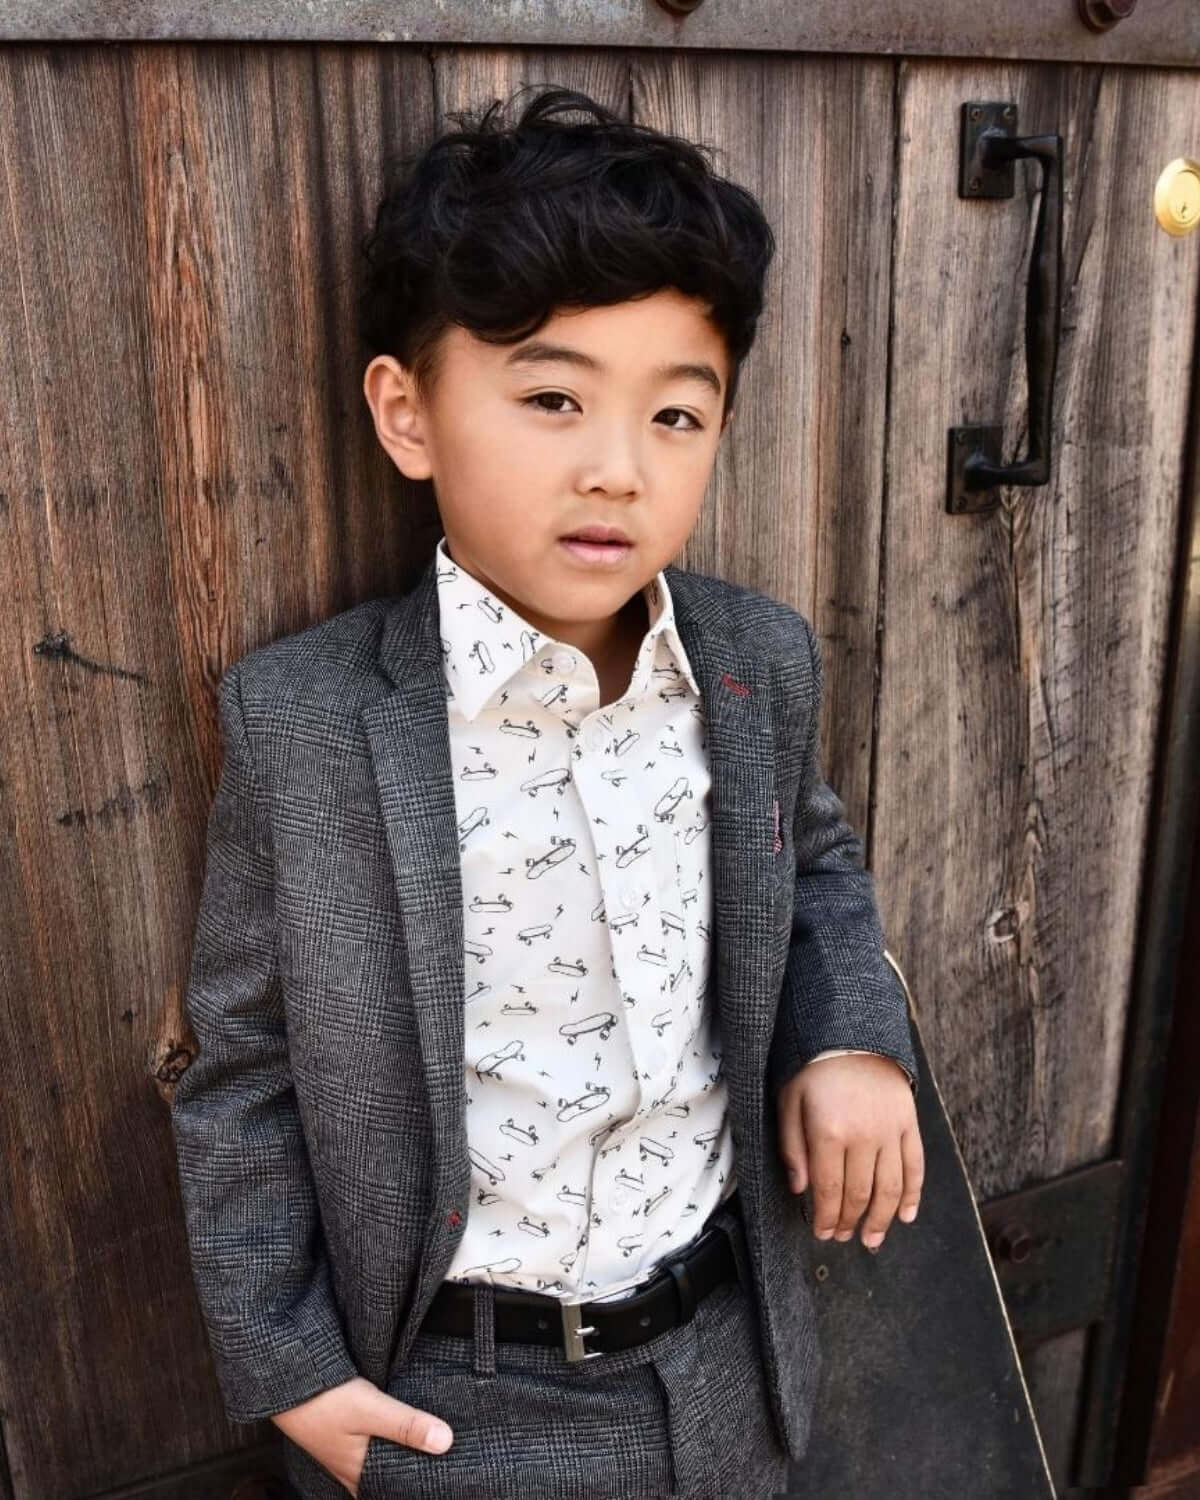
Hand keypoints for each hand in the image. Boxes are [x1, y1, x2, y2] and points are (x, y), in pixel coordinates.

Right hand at [269, 1374, 453, 1496]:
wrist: (290, 1381)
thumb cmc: (326, 1400)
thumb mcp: (371, 1409)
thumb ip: (407, 1425)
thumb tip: (446, 1442)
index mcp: (360, 1474)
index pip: (395, 1493)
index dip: (416, 1488)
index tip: (444, 1482)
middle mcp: (351, 1471)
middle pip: (388, 1480)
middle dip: (411, 1474)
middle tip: (442, 1466)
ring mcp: (344, 1454)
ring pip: (378, 1464)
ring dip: (399, 1458)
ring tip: (428, 1448)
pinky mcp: (341, 1436)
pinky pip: (369, 1449)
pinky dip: (386, 1444)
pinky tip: (397, 1432)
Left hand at [777, 1053, 922, 1251]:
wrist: (852, 1032)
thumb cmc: (814, 1068)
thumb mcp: (789, 1101)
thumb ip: (793, 1147)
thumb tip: (800, 1189)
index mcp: (829, 1131)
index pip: (829, 1189)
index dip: (826, 1217)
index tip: (822, 1233)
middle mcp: (863, 1135)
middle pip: (859, 1194)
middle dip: (849, 1222)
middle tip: (842, 1237)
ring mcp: (890, 1130)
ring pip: (890, 1188)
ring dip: (881, 1220)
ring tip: (872, 1240)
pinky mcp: (909, 1123)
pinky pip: (915, 1166)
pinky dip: (913, 1195)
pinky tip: (906, 1215)